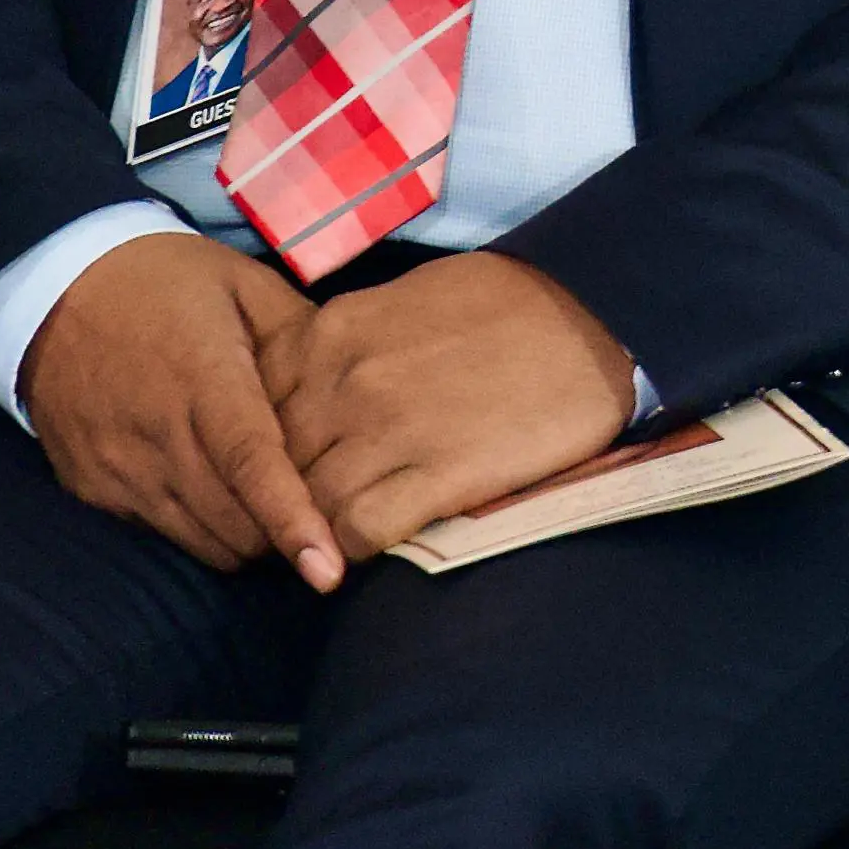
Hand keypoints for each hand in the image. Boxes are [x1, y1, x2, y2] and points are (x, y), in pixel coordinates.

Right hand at [22, 232, 340, 588]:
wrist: (54, 287)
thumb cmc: (167, 281)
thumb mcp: (246, 284)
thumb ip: (303, 338)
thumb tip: (355, 389)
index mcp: (204, 379)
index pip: (251, 466)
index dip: (292, 521)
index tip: (328, 573)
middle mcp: (157, 436)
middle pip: (234, 525)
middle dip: (285, 535)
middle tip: (323, 512)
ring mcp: (119, 470)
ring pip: (201, 542)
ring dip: (246, 538)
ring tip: (273, 504)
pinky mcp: (93, 489)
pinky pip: (163, 532)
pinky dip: (202, 528)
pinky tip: (219, 493)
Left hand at [265, 250, 636, 562]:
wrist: (595, 316)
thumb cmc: (506, 303)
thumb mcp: (404, 300)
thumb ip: (345, 344)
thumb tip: (310, 388)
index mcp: (333, 332)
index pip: (253, 409)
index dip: (263, 447)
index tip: (286, 466)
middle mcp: (345, 381)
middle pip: (273, 464)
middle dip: (282, 495)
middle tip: (300, 517)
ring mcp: (389, 429)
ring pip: (305, 505)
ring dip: (314, 530)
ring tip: (331, 541)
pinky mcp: (438, 474)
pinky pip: (357, 532)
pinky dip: (352, 548)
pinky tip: (372, 546)